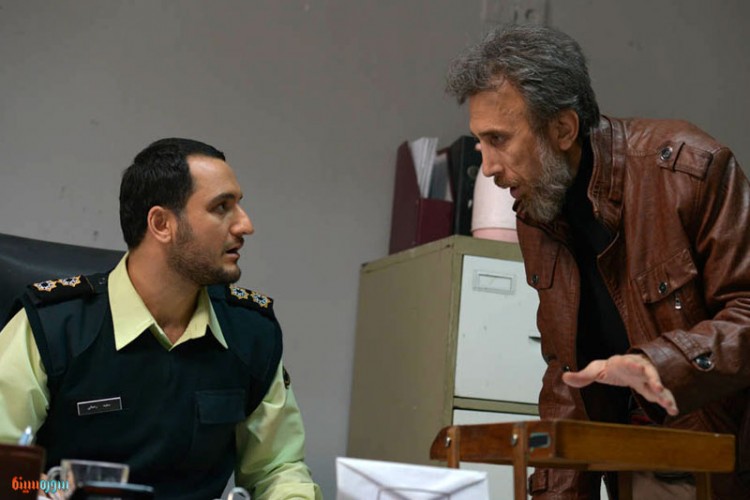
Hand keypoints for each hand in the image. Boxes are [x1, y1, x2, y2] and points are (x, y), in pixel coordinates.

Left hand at [562, 354, 678, 415]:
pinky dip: (669, 402)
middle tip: (657, 386)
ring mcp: (648, 379)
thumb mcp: (596, 369)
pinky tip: (674, 411)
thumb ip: (582, 375)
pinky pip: (663, 395)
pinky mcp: (654, 389)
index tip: (634, 365)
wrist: (628, 366)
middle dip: (653, 378)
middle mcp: (639, 369)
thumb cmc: (613, 367)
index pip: (627, 362)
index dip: (631, 364)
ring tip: (670, 405)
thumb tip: (564, 377)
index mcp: (624, 363)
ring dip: (664, 394)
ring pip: (659, 385)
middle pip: (648, 371)